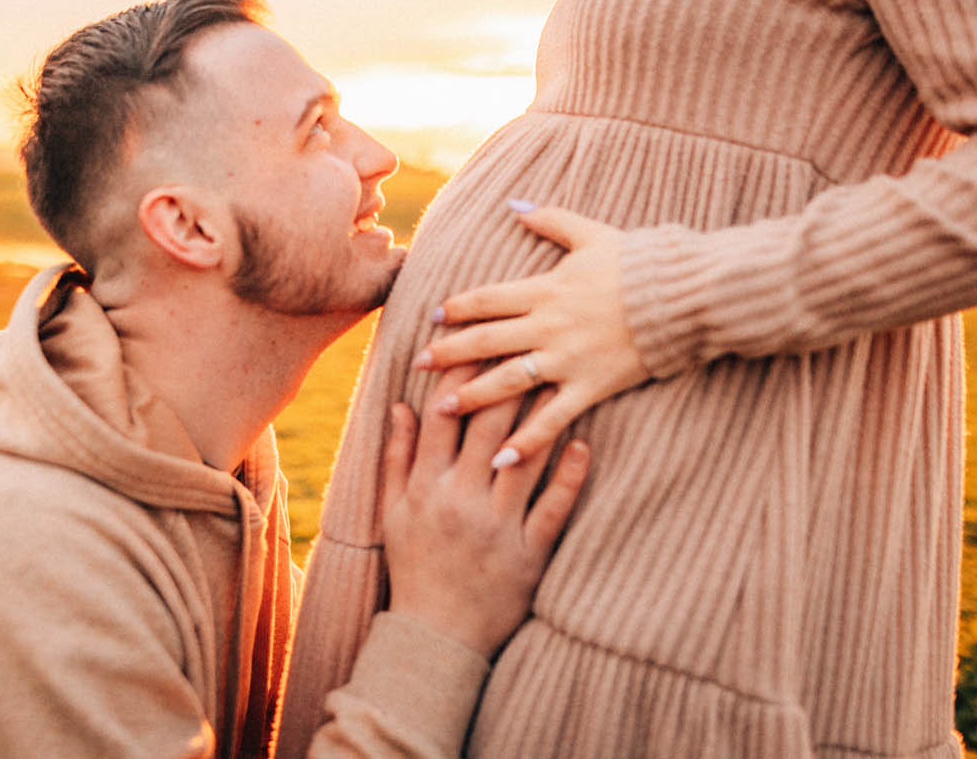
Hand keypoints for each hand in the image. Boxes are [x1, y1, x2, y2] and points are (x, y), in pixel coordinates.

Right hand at [379, 367, 590, 658]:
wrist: (437, 636)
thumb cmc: (414, 566)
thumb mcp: (393, 511)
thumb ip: (398, 456)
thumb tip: (401, 403)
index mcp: (426, 488)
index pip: (443, 418)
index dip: (460, 374)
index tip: (476, 338)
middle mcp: (461, 501)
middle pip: (487, 429)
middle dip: (506, 381)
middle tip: (528, 342)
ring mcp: (497, 527)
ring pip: (523, 459)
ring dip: (543, 417)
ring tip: (561, 379)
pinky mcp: (529, 553)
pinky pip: (553, 507)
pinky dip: (569, 474)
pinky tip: (583, 442)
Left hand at [411, 204, 651, 469]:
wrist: (684, 296)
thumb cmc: (640, 262)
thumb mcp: (591, 233)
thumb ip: (550, 219)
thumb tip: (513, 203)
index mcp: (545, 288)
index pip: (487, 300)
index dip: (457, 308)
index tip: (434, 317)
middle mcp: (549, 326)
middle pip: (486, 341)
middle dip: (448, 353)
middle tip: (417, 364)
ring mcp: (568, 359)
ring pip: (508, 381)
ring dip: (472, 396)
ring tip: (442, 409)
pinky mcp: (591, 386)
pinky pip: (552, 419)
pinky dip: (525, 441)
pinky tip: (500, 459)